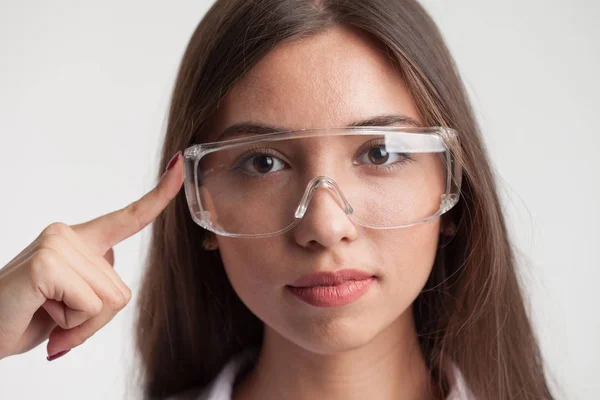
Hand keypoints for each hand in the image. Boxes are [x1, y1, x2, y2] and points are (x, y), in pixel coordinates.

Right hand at [0, 152, 182, 360]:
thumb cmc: (23, 316)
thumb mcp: (73, 307)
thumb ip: (98, 295)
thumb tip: (110, 297)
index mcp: (79, 240)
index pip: (127, 218)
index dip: (158, 197)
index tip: (178, 166)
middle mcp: (69, 234)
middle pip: (121, 291)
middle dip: (94, 319)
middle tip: (56, 317)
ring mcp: (57, 244)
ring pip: (110, 301)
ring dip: (80, 324)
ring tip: (45, 312)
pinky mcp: (47, 262)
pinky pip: (90, 306)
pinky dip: (70, 326)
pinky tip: (40, 310)